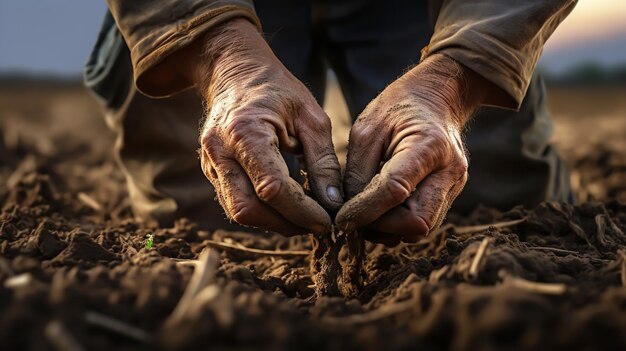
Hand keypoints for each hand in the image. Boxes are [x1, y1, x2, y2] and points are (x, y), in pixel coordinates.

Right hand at [188, 19, 342, 234]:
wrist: (235, 71)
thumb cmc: (277, 89)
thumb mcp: (311, 117)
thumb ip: (323, 161)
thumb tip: (333, 204)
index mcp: (245, 133)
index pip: (272, 189)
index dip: (302, 211)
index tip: (328, 220)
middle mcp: (220, 152)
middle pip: (249, 209)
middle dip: (287, 224)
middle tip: (319, 225)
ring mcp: (211, 163)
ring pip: (239, 211)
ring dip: (274, 222)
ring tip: (306, 218)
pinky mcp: (212, 171)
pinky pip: (234, 202)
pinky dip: (263, 212)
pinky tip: (287, 208)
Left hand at [336, 54, 489, 244]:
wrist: (436, 97)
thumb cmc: (398, 108)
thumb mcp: (366, 130)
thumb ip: (356, 173)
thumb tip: (347, 213)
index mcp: (428, 145)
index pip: (395, 190)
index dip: (365, 211)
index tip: (341, 219)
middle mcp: (449, 170)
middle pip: (417, 221)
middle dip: (381, 227)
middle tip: (354, 218)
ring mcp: (454, 184)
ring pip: (422, 228)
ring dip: (390, 229)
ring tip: (366, 214)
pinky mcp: (451, 194)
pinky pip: (425, 221)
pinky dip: (400, 224)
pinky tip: (382, 210)